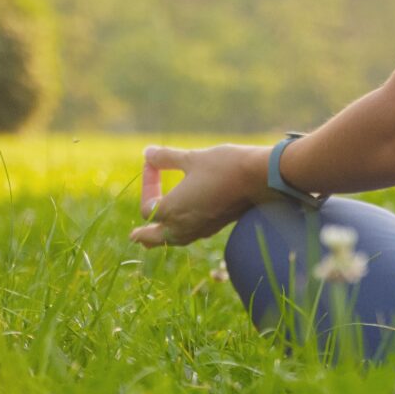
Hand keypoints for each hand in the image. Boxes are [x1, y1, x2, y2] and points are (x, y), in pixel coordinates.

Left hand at [129, 143, 267, 247]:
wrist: (260, 178)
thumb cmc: (224, 166)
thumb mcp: (192, 158)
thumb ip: (166, 158)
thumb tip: (147, 153)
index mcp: (171, 210)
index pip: (148, 206)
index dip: (147, 184)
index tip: (153, 162)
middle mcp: (182, 226)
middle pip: (153, 238)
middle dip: (143, 234)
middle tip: (134, 235)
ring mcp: (199, 230)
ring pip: (172, 241)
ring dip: (161, 236)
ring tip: (157, 234)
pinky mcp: (214, 227)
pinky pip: (188, 236)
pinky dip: (179, 232)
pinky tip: (185, 224)